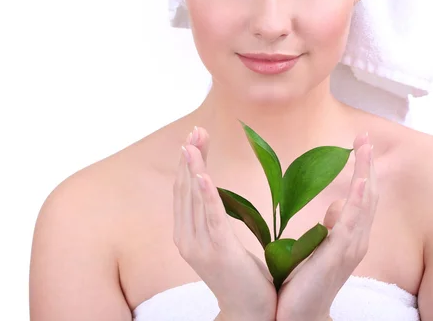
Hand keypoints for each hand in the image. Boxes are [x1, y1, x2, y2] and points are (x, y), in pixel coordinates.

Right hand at [173, 127, 276, 320]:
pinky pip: (212, 217)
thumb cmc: (240, 275)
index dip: (187, 162)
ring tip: (195, 142)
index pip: (183, 190)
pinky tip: (204, 175)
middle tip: (196, 130)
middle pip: (185, 189)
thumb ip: (214, 219)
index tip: (194, 137)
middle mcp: (186, 238)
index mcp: (186, 234)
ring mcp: (200, 246)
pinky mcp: (219, 252)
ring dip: (195, 167)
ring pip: (194, 198)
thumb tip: (215, 194)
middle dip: (190, 157)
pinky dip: (206, 194)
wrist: (249, 312)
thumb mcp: (222, 242)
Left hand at [275, 134, 377, 320]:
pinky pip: (353, 224)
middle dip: (368, 164)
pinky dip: (360, 201)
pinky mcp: (339, 255)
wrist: (298, 314)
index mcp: (352, 235)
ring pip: (366, 204)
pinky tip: (362, 183)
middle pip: (370, 194)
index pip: (364, 195)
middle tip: (365, 137)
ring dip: (367, 174)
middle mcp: (357, 239)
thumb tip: (337, 206)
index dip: (365, 168)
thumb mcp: (320, 246)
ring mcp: (351, 247)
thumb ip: (332, 226)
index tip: (361, 142)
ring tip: (366, 148)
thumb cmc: (307, 280)